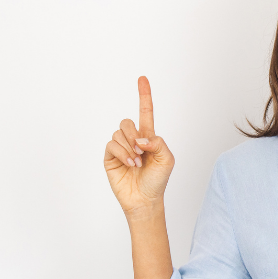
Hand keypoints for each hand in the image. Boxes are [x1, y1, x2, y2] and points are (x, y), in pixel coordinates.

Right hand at [103, 76, 174, 215]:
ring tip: (136, 162)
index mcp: (148, 137)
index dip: (144, 95)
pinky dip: (121, 153)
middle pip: (127, 122)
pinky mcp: (110, 157)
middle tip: (141, 152)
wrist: (145, 199)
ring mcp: (120, 148)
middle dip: (133, 135)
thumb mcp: (167, 159)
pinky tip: (129, 163)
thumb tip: (140, 138)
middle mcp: (132, 140)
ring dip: (129, 147)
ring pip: (118, 133)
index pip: (145, 112)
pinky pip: (111, 144)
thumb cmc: (158, 180)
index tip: (142, 79)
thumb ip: (158, 142)